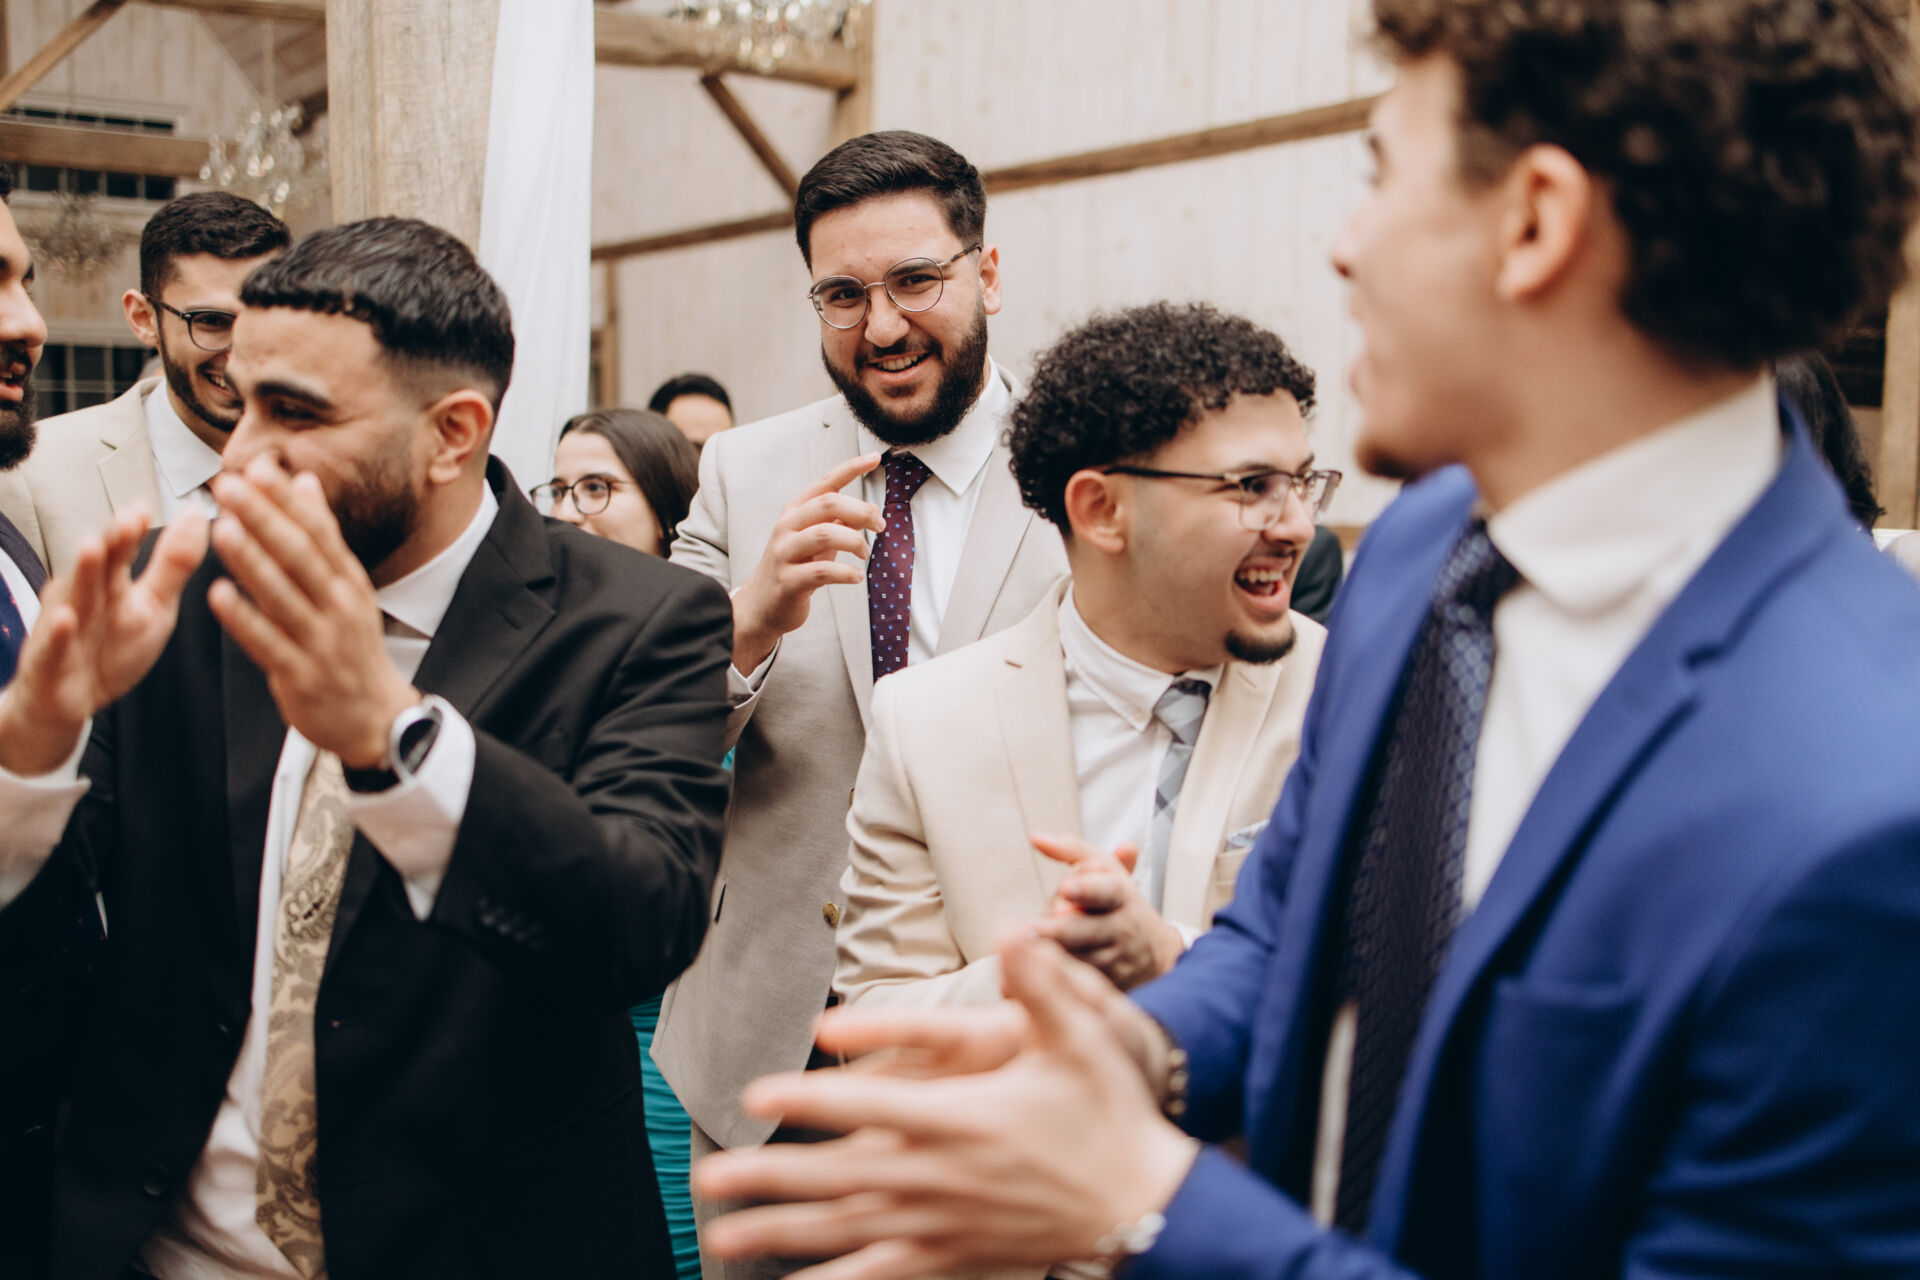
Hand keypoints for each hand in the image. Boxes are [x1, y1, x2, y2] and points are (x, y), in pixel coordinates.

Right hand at [0, 506, 207, 774]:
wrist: (69, 700)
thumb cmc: (112, 648)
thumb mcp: (153, 606)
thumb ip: (174, 563)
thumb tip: (196, 515)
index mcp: (111, 584)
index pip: (122, 550)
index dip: (133, 530)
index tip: (147, 508)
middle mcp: (84, 598)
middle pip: (99, 567)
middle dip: (112, 542)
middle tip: (128, 519)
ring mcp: (65, 628)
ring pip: (73, 597)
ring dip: (82, 573)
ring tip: (92, 546)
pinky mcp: (49, 663)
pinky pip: (52, 647)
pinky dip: (58, 634)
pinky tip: (66, 619)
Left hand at [206, 457, 417, 769]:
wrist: (372, 717)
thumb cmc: (351, 649)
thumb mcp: (348, 588)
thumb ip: (321, 536)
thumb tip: (305, 483)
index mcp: (348, 583)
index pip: (319, 532)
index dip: (287, 500)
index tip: (260, 468)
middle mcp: (339, 608)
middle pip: (300, 556)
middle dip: (264, 519)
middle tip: (231, 487)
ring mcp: (320, 642)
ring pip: (283, 595)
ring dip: (251, 561)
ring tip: (222, 528)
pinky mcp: (300, 675)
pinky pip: (268, 643)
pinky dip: (244, 619)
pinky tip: (219, 595)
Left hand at [696, 935, 1200, 1277]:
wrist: (1143, 1205)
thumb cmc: (1108, 1118)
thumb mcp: (1082, 1041)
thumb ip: (1043, 984)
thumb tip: (1017, 929)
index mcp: (964, 1119)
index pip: (871, 1105)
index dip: (810, 1098)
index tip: (758, 1093)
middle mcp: (943, 1177)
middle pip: (840, 1177)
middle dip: (770, 1176)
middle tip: (710, 1177)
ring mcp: (946, 1225)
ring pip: (848, 1231)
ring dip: (781, 1232)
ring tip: (722, 1236)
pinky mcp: (956, 1256)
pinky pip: (883, 1274)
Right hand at [731, 453, 883, 671]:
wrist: (761, 606)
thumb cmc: (794, 568)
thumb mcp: (817, 541)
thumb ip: (839, 524)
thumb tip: (869, 512)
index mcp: (795, 512)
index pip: (825, 482)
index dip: (851, 468)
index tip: (875, 459)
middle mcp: (787, 527)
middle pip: (829, 503)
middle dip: (862, 511)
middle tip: (880, 526)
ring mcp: (784, 553)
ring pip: (825, 533)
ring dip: (855, 542)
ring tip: (865, 554)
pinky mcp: (788, 580)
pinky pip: (822, 571)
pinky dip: (846, 572)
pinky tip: (856, 577)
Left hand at [1033, 834, 1185, 990]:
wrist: (1155, 954)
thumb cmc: (1117, 903)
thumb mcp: (1107, 870)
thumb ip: (1072, 850)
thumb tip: (1035, 837)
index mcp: (1119, 894)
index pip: (1106, 890)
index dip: (1087, 888)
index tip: (1065, 886)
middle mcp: (1119, 928)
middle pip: (1086, 930)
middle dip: (1060, 930)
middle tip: (1030, 928)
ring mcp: (1114, 960)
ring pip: (1079, 960)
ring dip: (1051, 957)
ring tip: (1019, 954)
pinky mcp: (1107, 987)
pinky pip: (1076, 985)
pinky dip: (1050, 982)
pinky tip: (1022, 982)